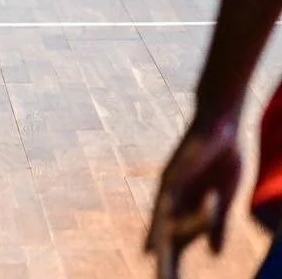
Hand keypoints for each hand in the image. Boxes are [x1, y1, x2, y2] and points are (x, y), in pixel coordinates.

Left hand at [144, 112, 243, 278]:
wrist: (222, 120)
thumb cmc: (224, 157)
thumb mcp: (226, 196)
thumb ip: (218, 224)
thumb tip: (214, 254)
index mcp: (188, 206)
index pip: (178, 239)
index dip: (171, 261)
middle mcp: (173, 196)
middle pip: (165, 232)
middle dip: (162, 257)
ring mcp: (172, 181)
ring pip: (163, 214)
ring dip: (159, 237)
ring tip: (156, 259)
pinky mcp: (175, 166)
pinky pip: (171, 190)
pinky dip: (168, 208)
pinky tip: (162, 222)